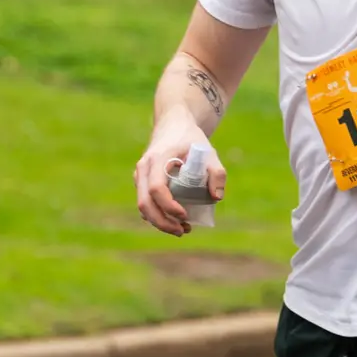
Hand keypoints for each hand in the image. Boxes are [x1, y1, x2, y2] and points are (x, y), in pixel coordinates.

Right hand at [134, 111, 224, 237]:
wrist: (174, 125)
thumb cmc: (192, 140)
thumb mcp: (209, 152)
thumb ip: (216, 173)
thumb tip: (216, 197)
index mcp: (157, 159)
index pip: (157, 188)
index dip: (169, 206)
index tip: (185, 215)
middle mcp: (143, 169)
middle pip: (144, 203)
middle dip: (162, 222)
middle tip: (183, 231)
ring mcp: (140, 176)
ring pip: (142, 206)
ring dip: (159, 222)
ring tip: (182, 230)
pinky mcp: (142, 182)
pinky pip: (146, 203)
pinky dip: (157, 216)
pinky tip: (176, 222)